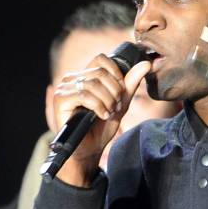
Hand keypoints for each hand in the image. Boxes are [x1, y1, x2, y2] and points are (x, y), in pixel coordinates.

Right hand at [52, 54, 150, 185]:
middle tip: (115, 107)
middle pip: (100, 72)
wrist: (90, 149)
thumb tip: (147, 63)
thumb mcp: (121, 102)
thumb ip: (132, 82)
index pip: (102, 59)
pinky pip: (84, 95)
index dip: (116, 74)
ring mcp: (64, 88)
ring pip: (93, 84)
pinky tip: (101, 115)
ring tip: (109, 112)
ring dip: (107, 100)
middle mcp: (72, 79)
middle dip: (114, 91)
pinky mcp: (60, 99)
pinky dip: (98, 106)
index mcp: (84, 76)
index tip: (120, 93)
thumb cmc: (102, 127)